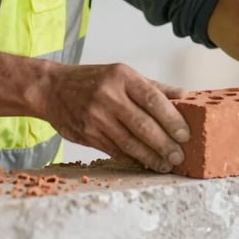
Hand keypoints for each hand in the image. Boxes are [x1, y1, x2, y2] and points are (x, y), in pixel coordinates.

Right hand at [42, 62, 190, 171]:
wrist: (52, 88)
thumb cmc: (93, 80)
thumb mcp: (122, 74)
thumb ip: (153, 87)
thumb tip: (185, 96)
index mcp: (121, 77)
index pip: (153, 99)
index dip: (172, 119)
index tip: (185, 134)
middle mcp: (109, 96)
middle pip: (143, 125)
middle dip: (165, 144)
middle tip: (179, 155)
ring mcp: (96, 116)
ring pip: (130, 142)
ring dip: (151, 157)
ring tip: (166, 164)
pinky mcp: (88, 134)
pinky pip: (116, 150)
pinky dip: (133, 159)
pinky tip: (145, 163)